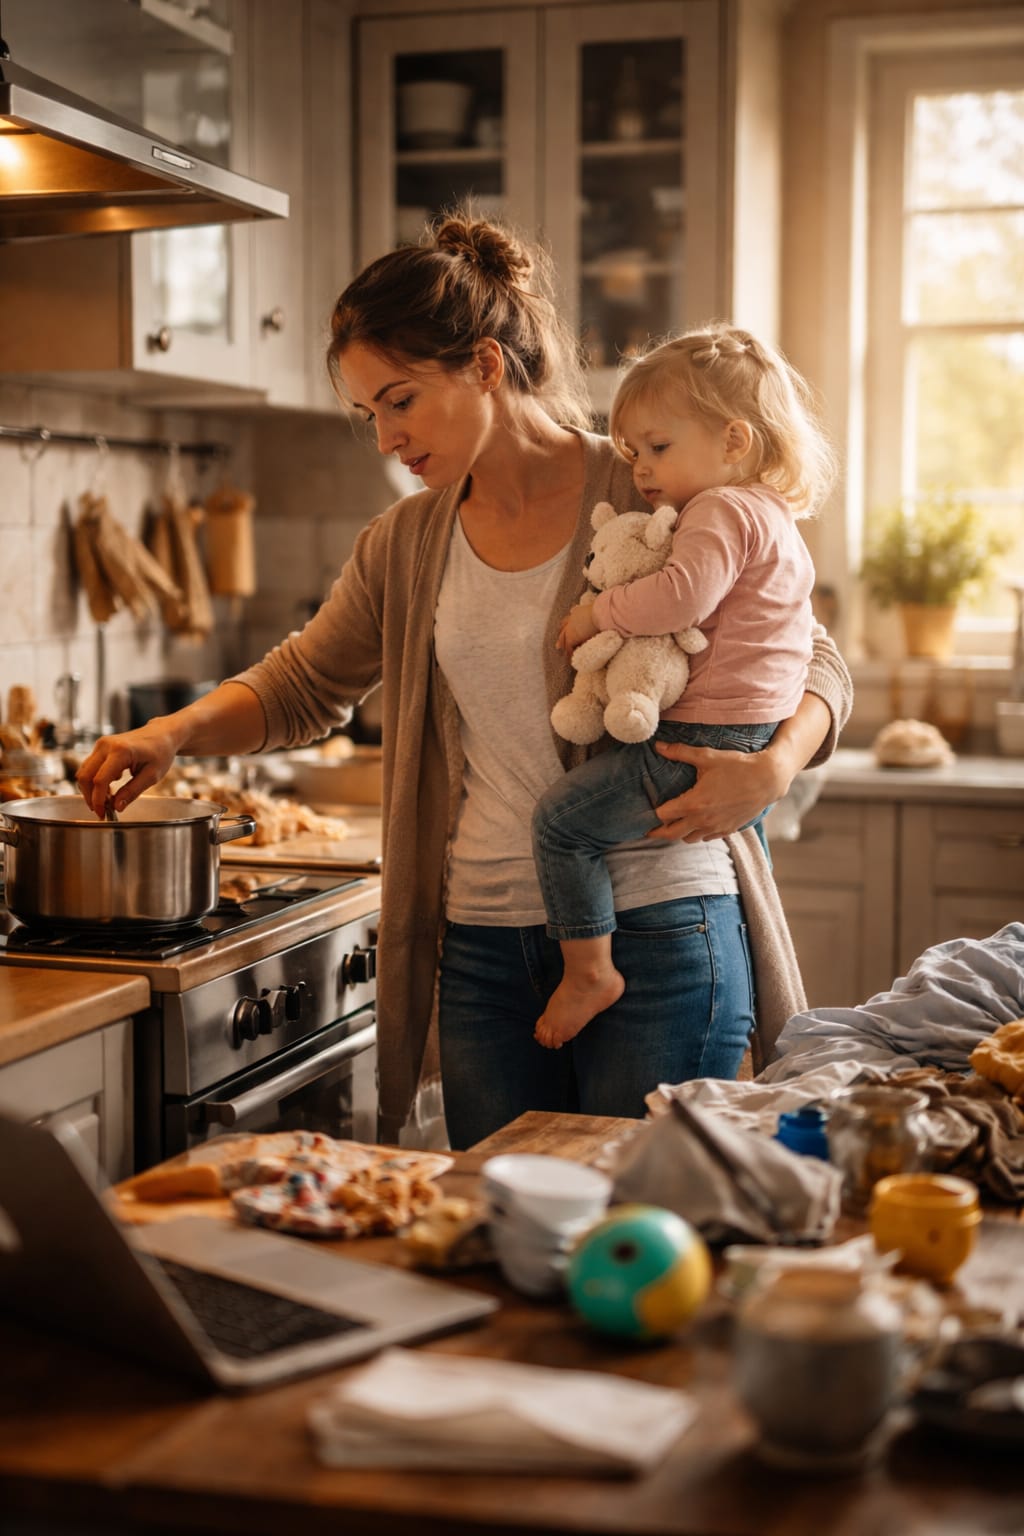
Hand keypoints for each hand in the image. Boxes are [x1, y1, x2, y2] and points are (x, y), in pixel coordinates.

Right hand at [76, 723, 179, 817]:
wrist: (162, 734)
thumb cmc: (160, 752)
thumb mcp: (152, 776)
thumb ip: (132, 792)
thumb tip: (116, 807)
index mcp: (121, 751)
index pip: (100, 780)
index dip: (98, 800)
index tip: (102, 814)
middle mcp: (106, 745)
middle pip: (86, 776)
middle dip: (90, 797)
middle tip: (101, 811)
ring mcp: (102, 744)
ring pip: (84, 772)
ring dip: (91, 790)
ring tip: (107, 801)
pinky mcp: (101, 747)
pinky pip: (90, 767)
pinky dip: (94, 781)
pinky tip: (109, 789)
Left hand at [557, 602, 600, 653]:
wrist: (601, 614)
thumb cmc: (603, 612)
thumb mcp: (597, 611)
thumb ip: (595, 613)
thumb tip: (599, 613)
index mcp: (578, 612)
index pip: (569, 619)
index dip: (567, 624)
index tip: (566, 628)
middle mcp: (571, 619)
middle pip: (563, 629)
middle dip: (561, 637)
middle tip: (559, 645)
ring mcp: (570, 628)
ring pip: (563, 639)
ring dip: (564, 646)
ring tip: (566, 654)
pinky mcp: (571, 637)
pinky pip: (569, 647)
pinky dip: (569, 653)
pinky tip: (570, 659)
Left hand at [647, 741, 790, 842]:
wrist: (768, 779)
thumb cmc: (737, 766)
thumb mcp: (707, 756)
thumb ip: (680, 752)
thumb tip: (658, 746)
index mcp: (694, 803)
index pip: (663, 815)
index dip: (653, 812)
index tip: (647, 810)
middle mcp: (703, 820)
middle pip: (671, 834)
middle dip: (659, 832)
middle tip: (649, 830)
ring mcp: (716, 827)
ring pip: (689, 838)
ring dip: (680, 832)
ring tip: (675, 822)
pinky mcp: (728, 830)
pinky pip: (706, 837)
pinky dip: (698, 832)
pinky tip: (697, 822)